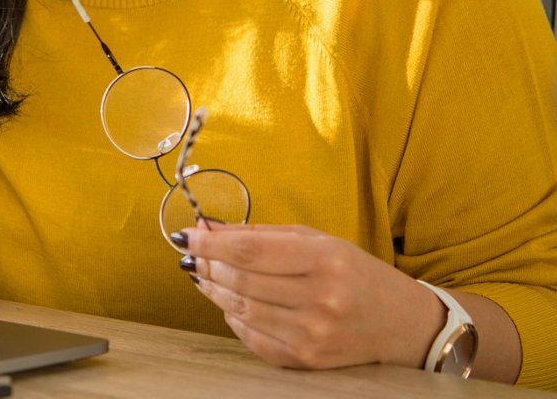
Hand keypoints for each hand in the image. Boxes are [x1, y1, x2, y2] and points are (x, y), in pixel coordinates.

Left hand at [182, 222, 443, 369]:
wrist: (402, 324)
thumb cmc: (355, 272)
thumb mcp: (317, 241)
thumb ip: (262, 234)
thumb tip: (210, 229)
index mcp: (323, 260)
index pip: (250, 251)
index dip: (211, 243)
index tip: (186, 235)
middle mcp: (319, 299)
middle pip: (241, 280)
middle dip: (206, 264)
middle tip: (191, 254)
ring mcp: (312, 334)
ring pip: (241, 309)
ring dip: (212, 289)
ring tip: (201, 274)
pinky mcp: (307, 359)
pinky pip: (253, 337)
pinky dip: (233, 318)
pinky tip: (227, 302)